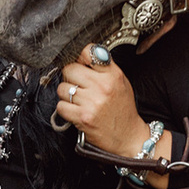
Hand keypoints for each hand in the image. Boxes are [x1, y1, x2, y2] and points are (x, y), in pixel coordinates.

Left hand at [52, 46, 159, 160]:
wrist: (128, 136)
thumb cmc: (122, 108)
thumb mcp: (121, 82)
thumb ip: (104, 67)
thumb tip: (82, 54)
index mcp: (112, 75)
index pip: (88, 52)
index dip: (79, 57)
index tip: (80, 64)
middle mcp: (103, 86)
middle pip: (69, 69)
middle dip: (70, 77)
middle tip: (78, 85)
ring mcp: (92, 102)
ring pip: (62, 88)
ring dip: (66, 94)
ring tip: (78, 100)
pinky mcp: (83, 117)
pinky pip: (61, 106)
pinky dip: (65, 109)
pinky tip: (75, 111)